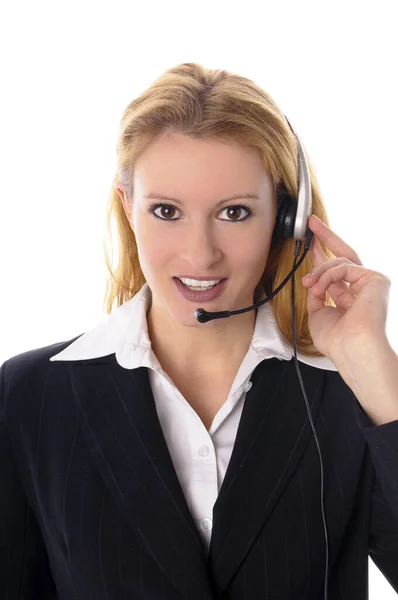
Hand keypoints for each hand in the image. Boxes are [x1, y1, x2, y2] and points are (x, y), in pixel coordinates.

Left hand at [301, 215, 391, 362]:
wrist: (351, 348)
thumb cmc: (337, 340)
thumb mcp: (317, 313)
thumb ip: (317, 294)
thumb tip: (312, 280)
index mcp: (349, 298)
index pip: (335, 271)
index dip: (320, 256)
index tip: (309, 243)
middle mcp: (362, 288)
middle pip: (345, 254)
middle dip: (326, 237)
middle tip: (311, 223)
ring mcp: (370, 282)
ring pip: (339, 261)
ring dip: (318, 271)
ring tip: (308, 284)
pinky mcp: (375, 279)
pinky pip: (344, 266)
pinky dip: (328, 274)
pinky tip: (319, 286)